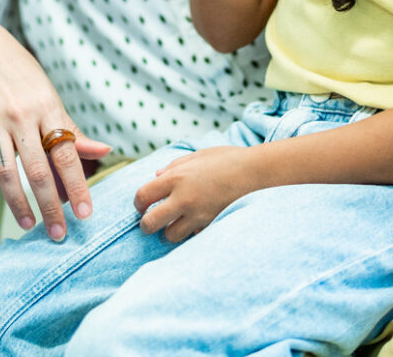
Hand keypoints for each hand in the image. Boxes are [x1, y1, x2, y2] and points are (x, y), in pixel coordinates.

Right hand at [0, 23, 112, 241]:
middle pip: (38, 168)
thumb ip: (72, 130)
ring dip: (18, 203)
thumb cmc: (22, 78)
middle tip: (58, 234)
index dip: (78, 185)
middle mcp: (21, 115)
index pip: (67, 154)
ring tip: (29, 225)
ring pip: (6, 170)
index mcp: (48, 108)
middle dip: (50, 205)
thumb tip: (105, 152)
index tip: (85, 215)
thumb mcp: (51, 98)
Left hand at [132, 145, 257, 242]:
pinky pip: (192, 236)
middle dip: (146, 225)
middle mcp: (183, 199)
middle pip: (150, 223)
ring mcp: (198, 215)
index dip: (138, 203)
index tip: (142, 205)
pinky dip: (190, 233)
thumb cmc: (226, 159)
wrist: (255, 172)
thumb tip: (156, 176)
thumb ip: (173, 166)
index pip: (142, 196)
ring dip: (168, 231)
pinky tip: (194, 224)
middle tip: (150, 221)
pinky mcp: (211, 225)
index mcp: (176, 178)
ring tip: (174, 223)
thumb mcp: (196, 156)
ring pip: (170, 236)